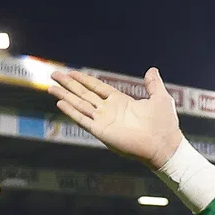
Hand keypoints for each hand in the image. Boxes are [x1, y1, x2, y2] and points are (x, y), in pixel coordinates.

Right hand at [48, 69, 182, 169]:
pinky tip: (60, 103)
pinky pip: (83, 119)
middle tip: (54, 74)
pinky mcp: (101, 131)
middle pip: (84, 94)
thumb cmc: (165, 124)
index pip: (97, 88)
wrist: (164, 144)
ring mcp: (104, 121)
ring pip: (80, 104)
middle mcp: (110, 110)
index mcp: (121, 102)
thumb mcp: (160, 98)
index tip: (71, 72)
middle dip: (69, 84)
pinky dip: (71, 111)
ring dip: (65, 95)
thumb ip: (153, 84)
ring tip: (50, 87)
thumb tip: (152, 70)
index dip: (84, 80)